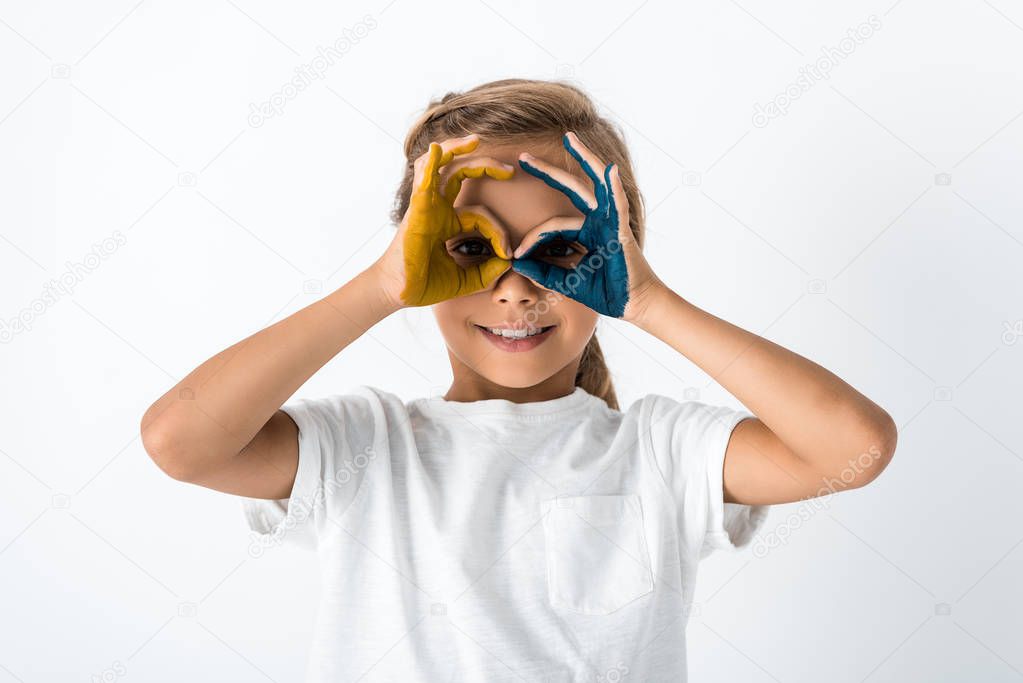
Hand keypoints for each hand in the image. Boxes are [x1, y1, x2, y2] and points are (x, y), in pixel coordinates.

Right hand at [372, 134, 514, 307]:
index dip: (498, 230)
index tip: (507, 252)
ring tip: (475, 141)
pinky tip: (436, 150)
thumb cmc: (426, 284)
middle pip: (460, 173)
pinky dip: (429, 164)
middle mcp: (436, 208)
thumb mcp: (466, 279)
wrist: (400, 294)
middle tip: (509, 170)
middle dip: (485, 165)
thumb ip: (487, 271)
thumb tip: (508, 262)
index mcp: (447, 221)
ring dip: (456, 149)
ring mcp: (425, 206)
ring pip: (441, 166)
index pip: (480, 213)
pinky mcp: (416, 212)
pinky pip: (422, 182)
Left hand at [511, 131, 661, 321]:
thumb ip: (544, 272)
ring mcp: (611, 222)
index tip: (515, 254)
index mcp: (586, 232)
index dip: (532, 238)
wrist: (634, 305)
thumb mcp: (567, 283)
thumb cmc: (607, 292)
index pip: (553, 226)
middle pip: (572, 189)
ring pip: (595, 184)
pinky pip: (617, 206)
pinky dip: (614, 188)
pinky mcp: (621, 231)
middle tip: (524, 156)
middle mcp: (598, 221)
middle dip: (548, 171)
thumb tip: (517, 263)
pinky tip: (609, 169)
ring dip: (584, 158)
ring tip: (569, 138)